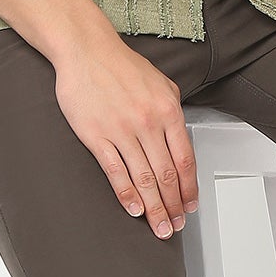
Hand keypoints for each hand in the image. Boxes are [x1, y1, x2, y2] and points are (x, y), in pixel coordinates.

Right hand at [51, 35, 199, 239]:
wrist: (86, 50)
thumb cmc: (120, 65)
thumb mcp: (161, 83)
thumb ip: (174, 111)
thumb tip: (181, 137)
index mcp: (168, 111)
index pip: (184, 160)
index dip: (188, 189)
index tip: (189, 205)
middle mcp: (148, 123)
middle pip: (166, 176)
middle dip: (173, 206)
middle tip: (175, 225)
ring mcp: (122, 131)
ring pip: (144, 179)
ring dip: (154, 208)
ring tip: (158, 227)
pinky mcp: (97, 136)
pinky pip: (116, 172)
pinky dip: (127, 195)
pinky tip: (134, 209)